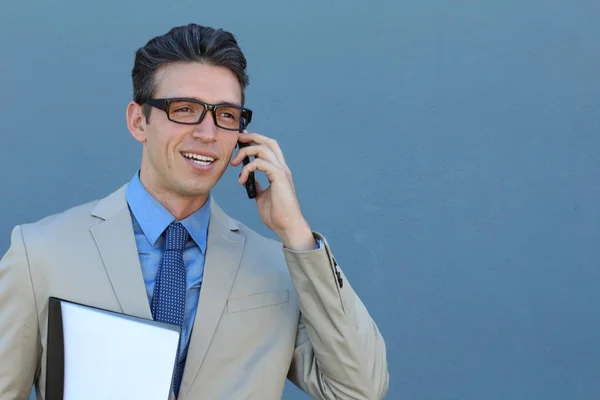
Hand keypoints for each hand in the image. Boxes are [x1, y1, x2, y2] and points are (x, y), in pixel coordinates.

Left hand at [230, 131, 315, 249]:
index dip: (256, 140)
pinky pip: (260, 163)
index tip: (241, 140)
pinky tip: (241, 179)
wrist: (287, 225)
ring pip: (263, 149)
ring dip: (246, 152)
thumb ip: (256, 185)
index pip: (269, 148)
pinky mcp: (279, 177)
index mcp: (278, 171)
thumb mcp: (262, 196)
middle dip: (252, 137)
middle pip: (268, 142)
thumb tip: (247, 180)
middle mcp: (281, 168)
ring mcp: (281, 171)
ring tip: (234, 163)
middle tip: (238, 139)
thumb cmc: (277, 214)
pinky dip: (247, 168)